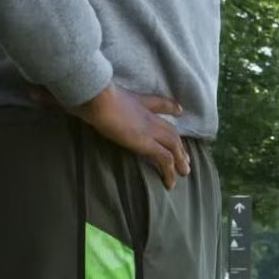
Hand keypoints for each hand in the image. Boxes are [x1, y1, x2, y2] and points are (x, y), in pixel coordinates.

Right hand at [74, 85, 191, 188]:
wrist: (99, 99)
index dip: (170, 108)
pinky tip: (170, 183)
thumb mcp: (104, 95)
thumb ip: (105, 98)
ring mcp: (150, 129)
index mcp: (140, 102)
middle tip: (185, 158)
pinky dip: (169, 171)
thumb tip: (93, 103)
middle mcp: (149, 116)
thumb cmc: (95, 96)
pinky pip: (164, 159)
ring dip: (179, 160)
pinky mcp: (147, 143)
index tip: (179, 111)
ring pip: (173, 145)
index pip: (160, 104)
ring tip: (184, 172)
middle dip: (179, 144)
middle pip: (170, 131)